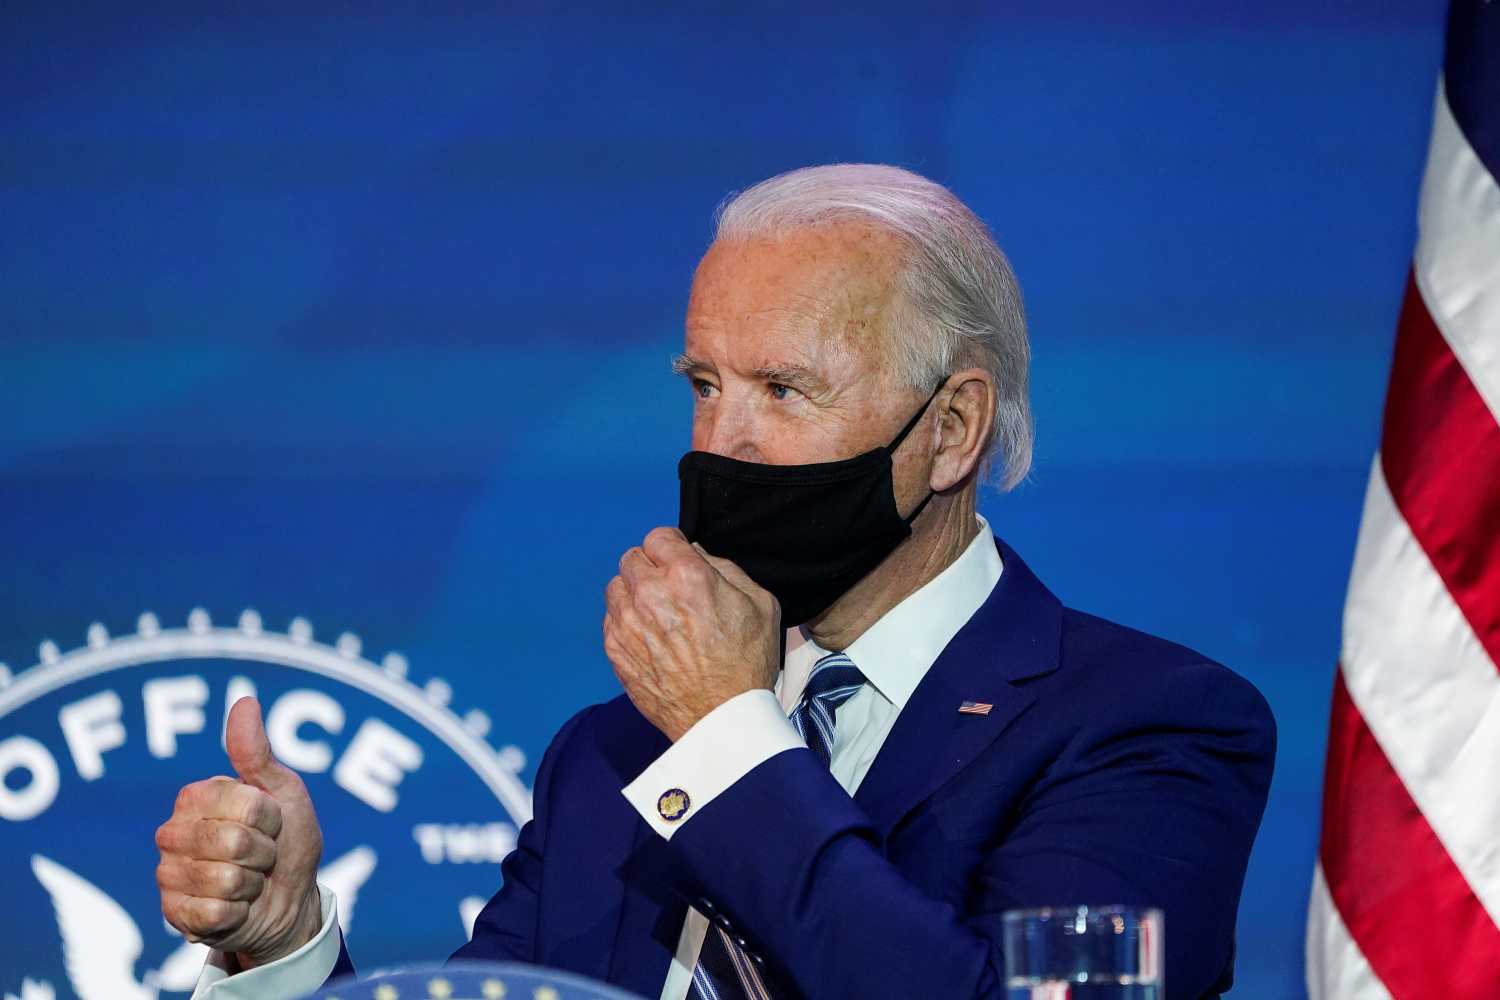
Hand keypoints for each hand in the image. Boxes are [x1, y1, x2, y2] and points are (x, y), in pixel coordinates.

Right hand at [156, 697, 324, 970]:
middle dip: (263, 851)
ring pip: (222, 878)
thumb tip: (244, 700)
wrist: (290, 900)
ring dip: (252, 883)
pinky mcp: (173, 913)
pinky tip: (235, 906)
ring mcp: (169, 874)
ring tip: (250, 879)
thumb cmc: (287, 841)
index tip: (271, 822)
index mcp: (196, 796)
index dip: (268, 817)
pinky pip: (214, 912)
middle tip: (262, 855)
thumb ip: (257, 753)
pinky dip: (238, 911)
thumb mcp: (283, 792)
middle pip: (230, 841)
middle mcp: (173, 832)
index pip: (239, 802)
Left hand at [604, 526, 779, 740]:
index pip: (659, 537)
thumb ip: (726, 568)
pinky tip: (649, 636)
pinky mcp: (616, 649)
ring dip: (633, 593)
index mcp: (687, 576)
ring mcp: (627, 622)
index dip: (672, 547)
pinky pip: (610, 619)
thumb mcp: (759, 603)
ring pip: (616, 587)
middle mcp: (651, 594)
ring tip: (656, 613)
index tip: (678, 561)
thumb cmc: (745, 664)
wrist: (721, 718)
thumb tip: (697, 554)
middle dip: (650, 567)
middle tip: (669, 588)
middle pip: (632, 558)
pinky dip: (625, 621)